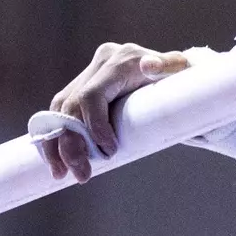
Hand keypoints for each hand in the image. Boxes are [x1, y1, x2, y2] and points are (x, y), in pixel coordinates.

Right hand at [41, 43, 193, 182]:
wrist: (175, 76)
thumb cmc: (181, 80)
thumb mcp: (181, 71)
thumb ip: (170, 66)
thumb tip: (149, 66)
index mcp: (121, 60)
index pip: (92, 96)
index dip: (94, 126)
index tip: (109, 152)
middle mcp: (101, 64)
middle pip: (71, 107)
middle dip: (72, 144)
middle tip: (82, 175)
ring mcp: (88, 75)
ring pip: (58, 112)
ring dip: (56, 146)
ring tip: (62, 174)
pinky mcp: (81, 88)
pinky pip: (58, 114)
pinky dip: (54, 139)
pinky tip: (55, 162)